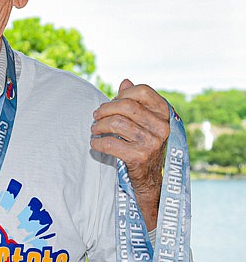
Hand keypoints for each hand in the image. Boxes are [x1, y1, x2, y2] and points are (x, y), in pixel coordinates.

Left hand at [90, 79, 169, 229]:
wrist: (150, 179)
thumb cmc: (144, 145)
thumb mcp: (144, 122)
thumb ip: (136, 102)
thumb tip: (125, 81)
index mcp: (165, 114)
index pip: (143, 91)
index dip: (122, 94)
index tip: (111, 103)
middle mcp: (162, 127)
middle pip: (126, 106)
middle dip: (105, 109)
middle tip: (96, 116)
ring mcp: (152, 143)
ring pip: (116, 123)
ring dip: (99, 126)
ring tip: (94, 130)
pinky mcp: (139, 158)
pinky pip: (110, 144)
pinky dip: (98, 142)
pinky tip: (95, 144)